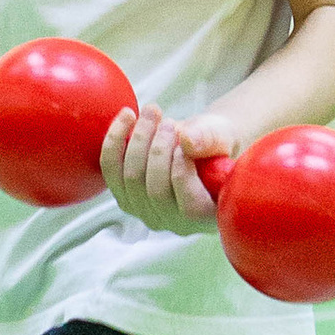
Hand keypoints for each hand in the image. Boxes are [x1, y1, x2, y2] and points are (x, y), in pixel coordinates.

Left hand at [100, 104, 231, 237]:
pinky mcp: (123, 195)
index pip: (190, 207)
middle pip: (155, 191)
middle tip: (169, 122)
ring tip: (153, 112)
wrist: (195, 143)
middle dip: (159, 150)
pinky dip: (115, 139)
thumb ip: (211, 139)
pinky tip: (128, 115)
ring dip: (139, 140)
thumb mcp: (223, 137)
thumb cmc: (215, 143)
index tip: (186, 140)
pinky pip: (110, 169)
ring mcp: (145, 211)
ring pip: (131, 178)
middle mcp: (174, 222)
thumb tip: (187, 140)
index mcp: (207, 217)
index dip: (183, 171)